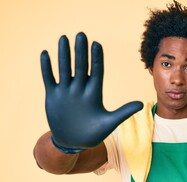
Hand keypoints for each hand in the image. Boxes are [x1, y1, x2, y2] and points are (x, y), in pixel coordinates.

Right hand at [40, 32, 142, 152]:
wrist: (73, 142)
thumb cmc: (94, 133)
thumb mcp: (110, 123)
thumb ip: (124, 112)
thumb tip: (141, 104)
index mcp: (94, 93)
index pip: (96, 71)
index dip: (96, 58)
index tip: (96, 44)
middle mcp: (80, 89)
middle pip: (80, 66)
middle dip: (81, 51)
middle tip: (81, 35)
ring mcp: (66, 92)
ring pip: (64, 69)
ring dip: (64, 55)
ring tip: (64, 38)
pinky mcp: (53, 96)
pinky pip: (49, 79)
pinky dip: (47, 68)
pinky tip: (46, 54)